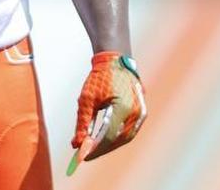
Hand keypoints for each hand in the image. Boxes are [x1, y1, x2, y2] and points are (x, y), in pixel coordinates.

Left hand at [68, 52, 146, 172]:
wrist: (116, 62)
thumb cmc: (100, 78)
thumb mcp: (86, 99)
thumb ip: (82, 123)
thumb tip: (76, 145)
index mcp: (123, 107)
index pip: (108, 136)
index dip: (94, 149)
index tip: (81, 156)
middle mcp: (136, 112)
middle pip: (118, 140)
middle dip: (101, 149)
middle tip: (85, 154)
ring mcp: (142, 112)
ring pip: (125, 138)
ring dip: (109, 145)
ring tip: (93, 148)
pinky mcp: (142, 112)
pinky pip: (130, 131)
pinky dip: (117, 138)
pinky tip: (105, 140)